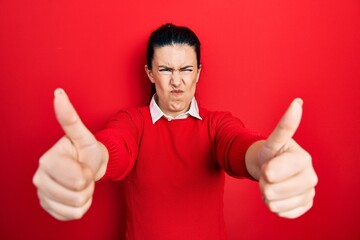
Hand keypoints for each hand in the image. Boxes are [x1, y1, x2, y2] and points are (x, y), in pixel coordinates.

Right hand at [32, 89, 105, 220]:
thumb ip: (70, 118)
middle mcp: (39, 178)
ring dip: (85, 196)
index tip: (83, 164)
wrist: (88, 165)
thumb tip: (59, 93)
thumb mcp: (83, 135)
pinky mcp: (49, 207)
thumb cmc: (86, 151)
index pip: (77, 180)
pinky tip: (76, 193)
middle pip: (76, 195)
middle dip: (87, 185)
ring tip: (81, 182)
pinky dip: (81, 207)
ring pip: (75, 207)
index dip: (88, 174)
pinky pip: (72, 215)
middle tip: (83, 173)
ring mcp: (43, 194)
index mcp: (47, 160)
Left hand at [258, 98, 317, 218]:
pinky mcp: (305, 206)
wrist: (272, 168)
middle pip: (271, 190)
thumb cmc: (272, 153)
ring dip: (267, 195)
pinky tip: (279, 195)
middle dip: (263, 182)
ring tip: (273, 183)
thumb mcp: (273, 140)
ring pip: (274, 204)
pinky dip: (274, 206)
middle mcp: (311, 177)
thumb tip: (298, 102)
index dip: (264, 170)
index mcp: (303, 159)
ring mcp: (309, 193)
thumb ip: (285, 126)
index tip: (267, 164)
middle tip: (268, 174)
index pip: (271, 172)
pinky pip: (281, 213)